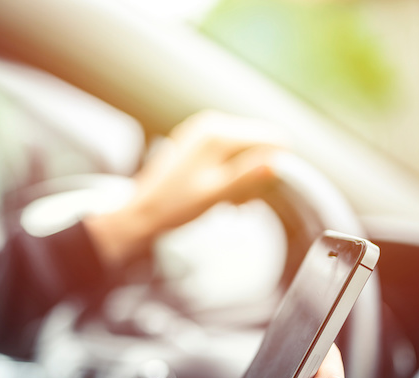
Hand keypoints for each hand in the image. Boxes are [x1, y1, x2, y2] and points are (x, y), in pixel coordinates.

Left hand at [84, 110, 287, 267]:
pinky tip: (221, 194)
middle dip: (258, 174)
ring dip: (245, 178)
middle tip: (240, 204)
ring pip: (245, 150)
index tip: (261, 193)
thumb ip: (246, 176)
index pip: (271, 137)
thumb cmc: (175, 206)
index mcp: (218, 133)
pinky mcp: (197, 141)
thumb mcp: (215, 194)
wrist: (141, 213)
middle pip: (259, 143)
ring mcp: (203, 130)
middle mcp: (212, 124)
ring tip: (230, 203)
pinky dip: (231, 174)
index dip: (276, 166)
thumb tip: (277, 162)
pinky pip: (228, 153)